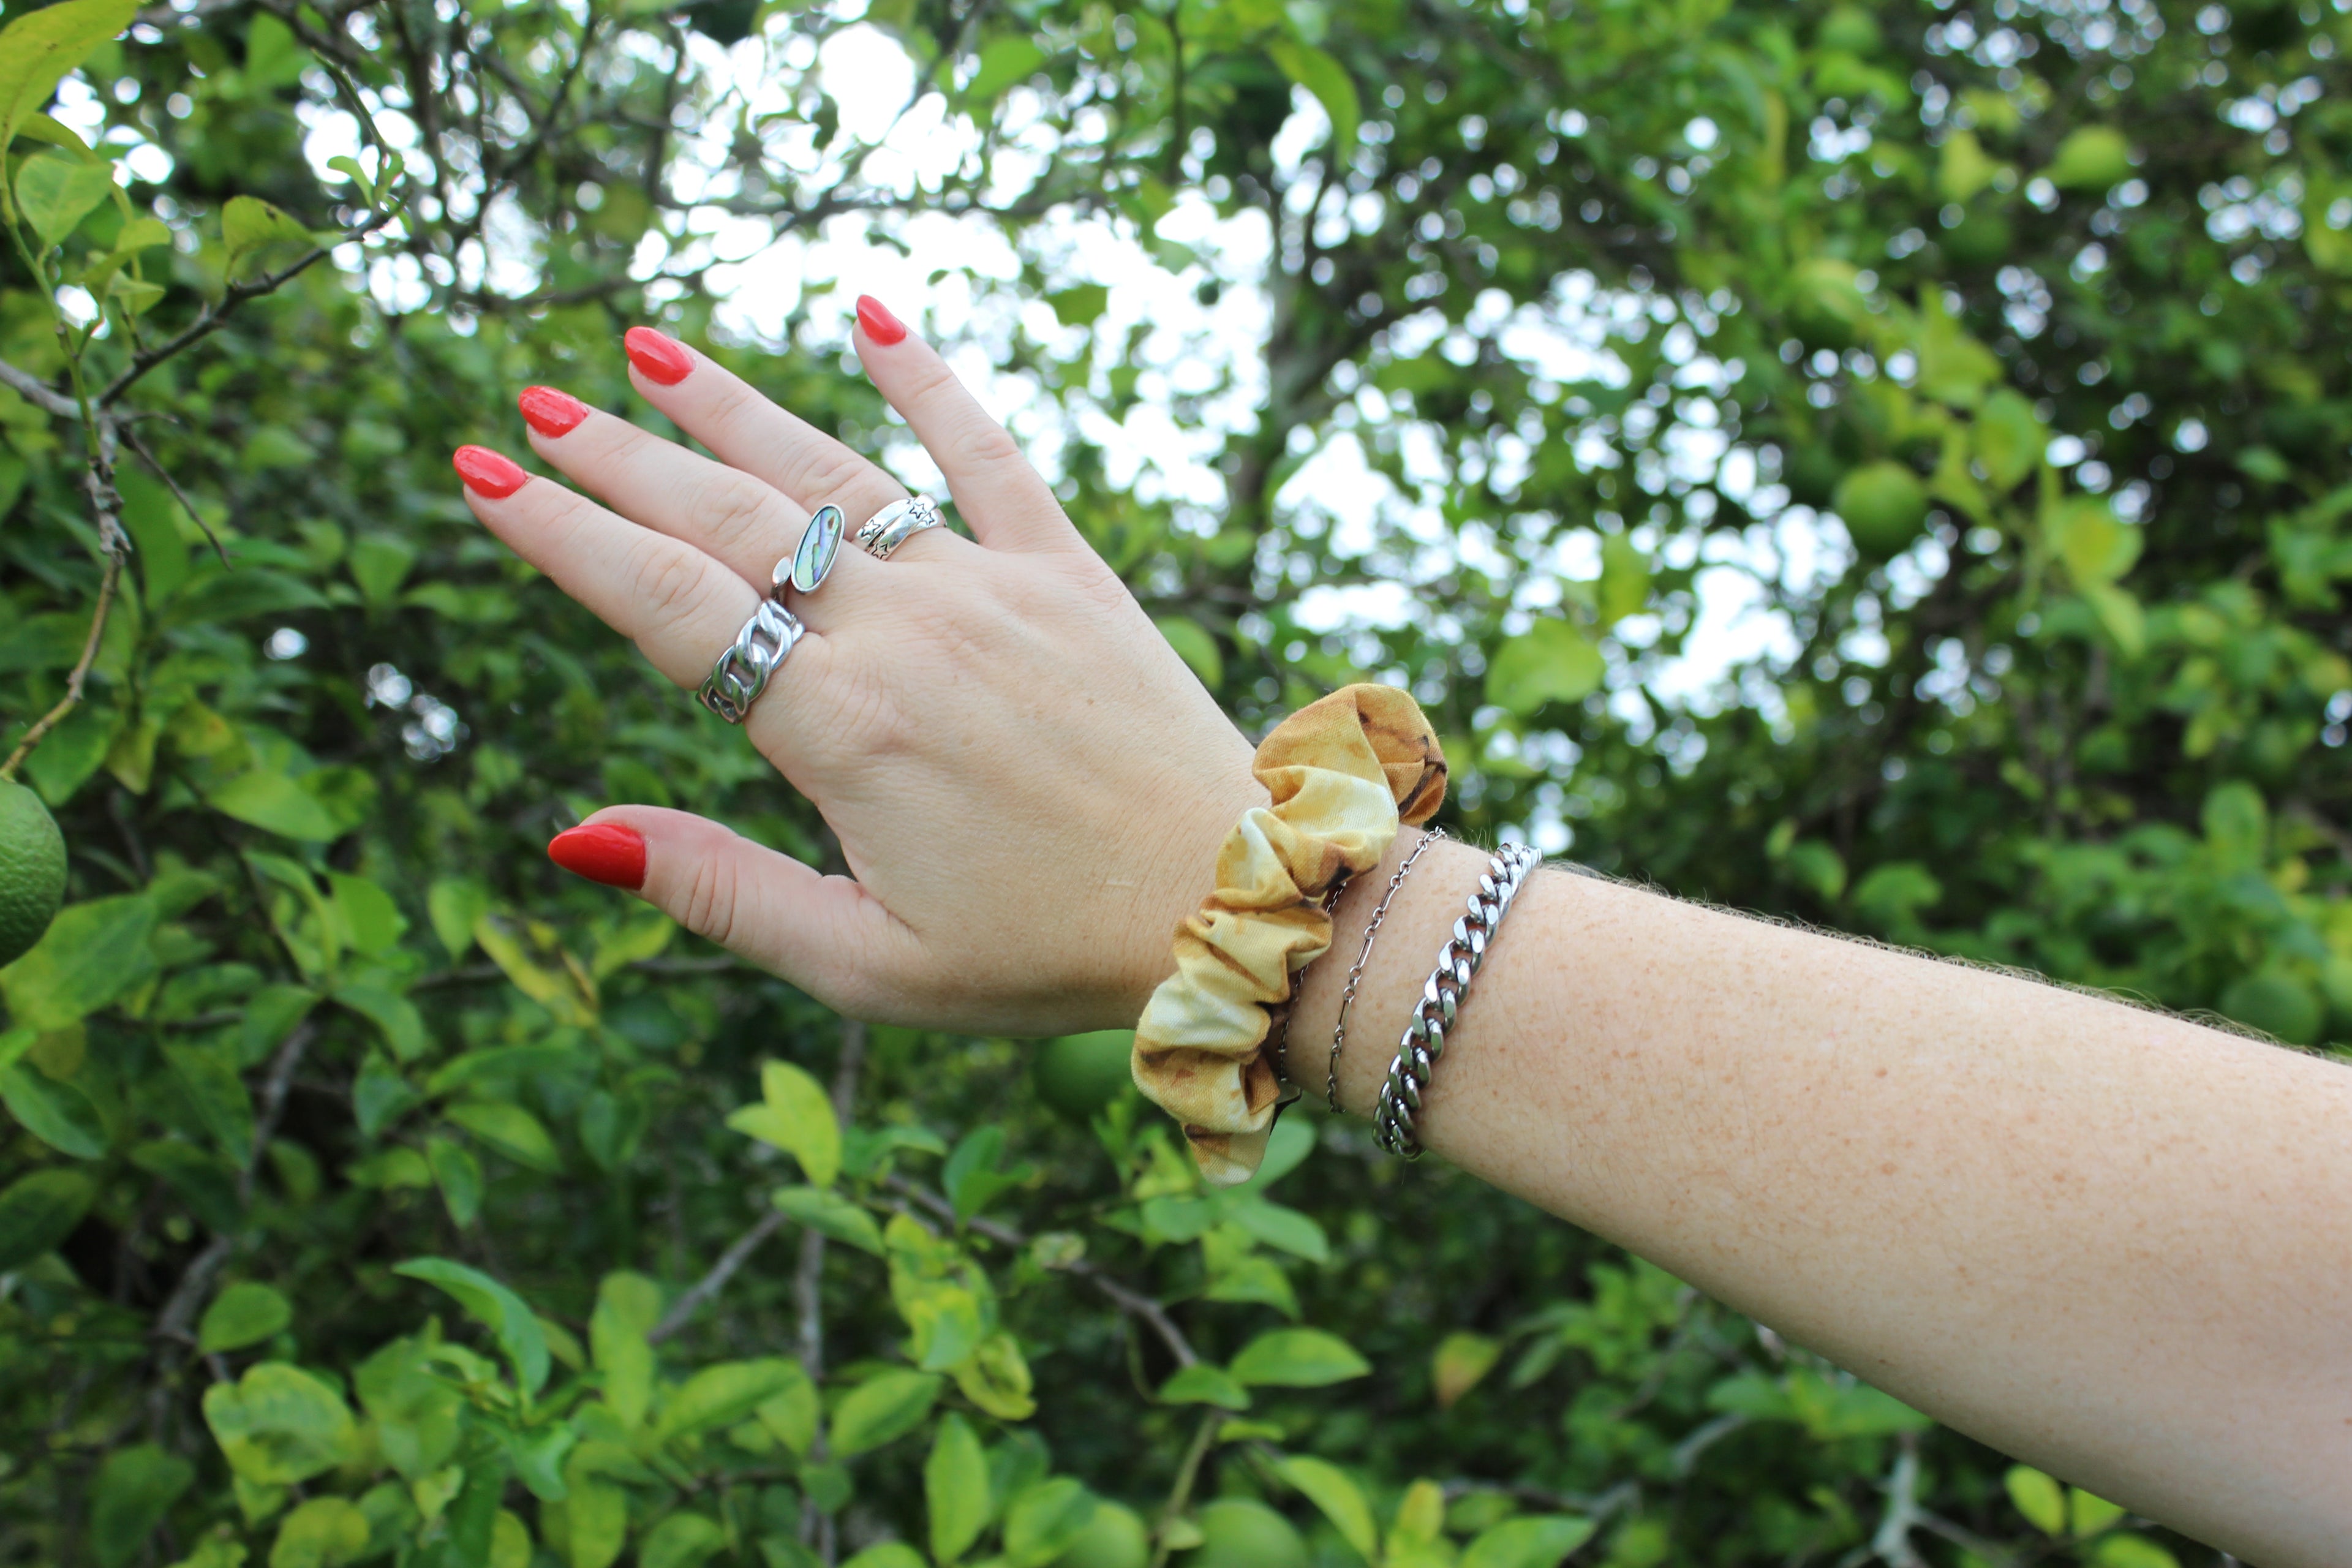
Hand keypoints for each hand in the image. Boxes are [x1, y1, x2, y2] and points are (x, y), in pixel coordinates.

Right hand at [454, 299, 1262, 1034]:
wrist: (1237, 904)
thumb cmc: (1048, 953)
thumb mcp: (867, 963)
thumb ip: (718, 891)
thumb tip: (571, 839)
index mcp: (843, 729)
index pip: (669, 607)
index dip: (566, 537)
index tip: (485, 475)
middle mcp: (909, 634)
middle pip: (732, 524)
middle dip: (621, 460)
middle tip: (533, 403)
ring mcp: (993, 588)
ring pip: (836, 476)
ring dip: (735, 409)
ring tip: (648, 350)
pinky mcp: (1071, 573)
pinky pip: (989, 454)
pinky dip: (930, 381)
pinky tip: (873, 313)